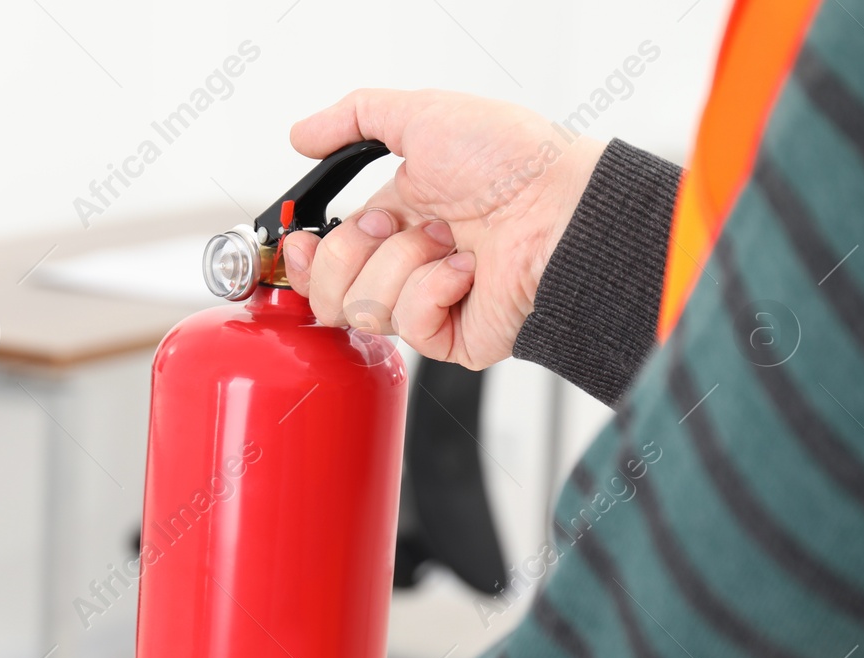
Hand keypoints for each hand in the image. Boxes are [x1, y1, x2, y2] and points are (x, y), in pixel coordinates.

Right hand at [281, 88, 606, 369]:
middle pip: (330, 291)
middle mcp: (408, 263)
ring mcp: (428, 303)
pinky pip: (408, 325)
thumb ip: (354, 117)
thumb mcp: (424, 115)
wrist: (562, 211)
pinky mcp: (451, 337)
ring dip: (403, 263)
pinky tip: (467, 271)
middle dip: (354, 252)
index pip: (324, 257)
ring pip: (363, 308)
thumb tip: (301, 135)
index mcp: (397, 218)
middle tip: (398, 224)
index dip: (306, 255)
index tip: (303, 239)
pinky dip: (434, 289)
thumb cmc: (515, 162)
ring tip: (448, 242)